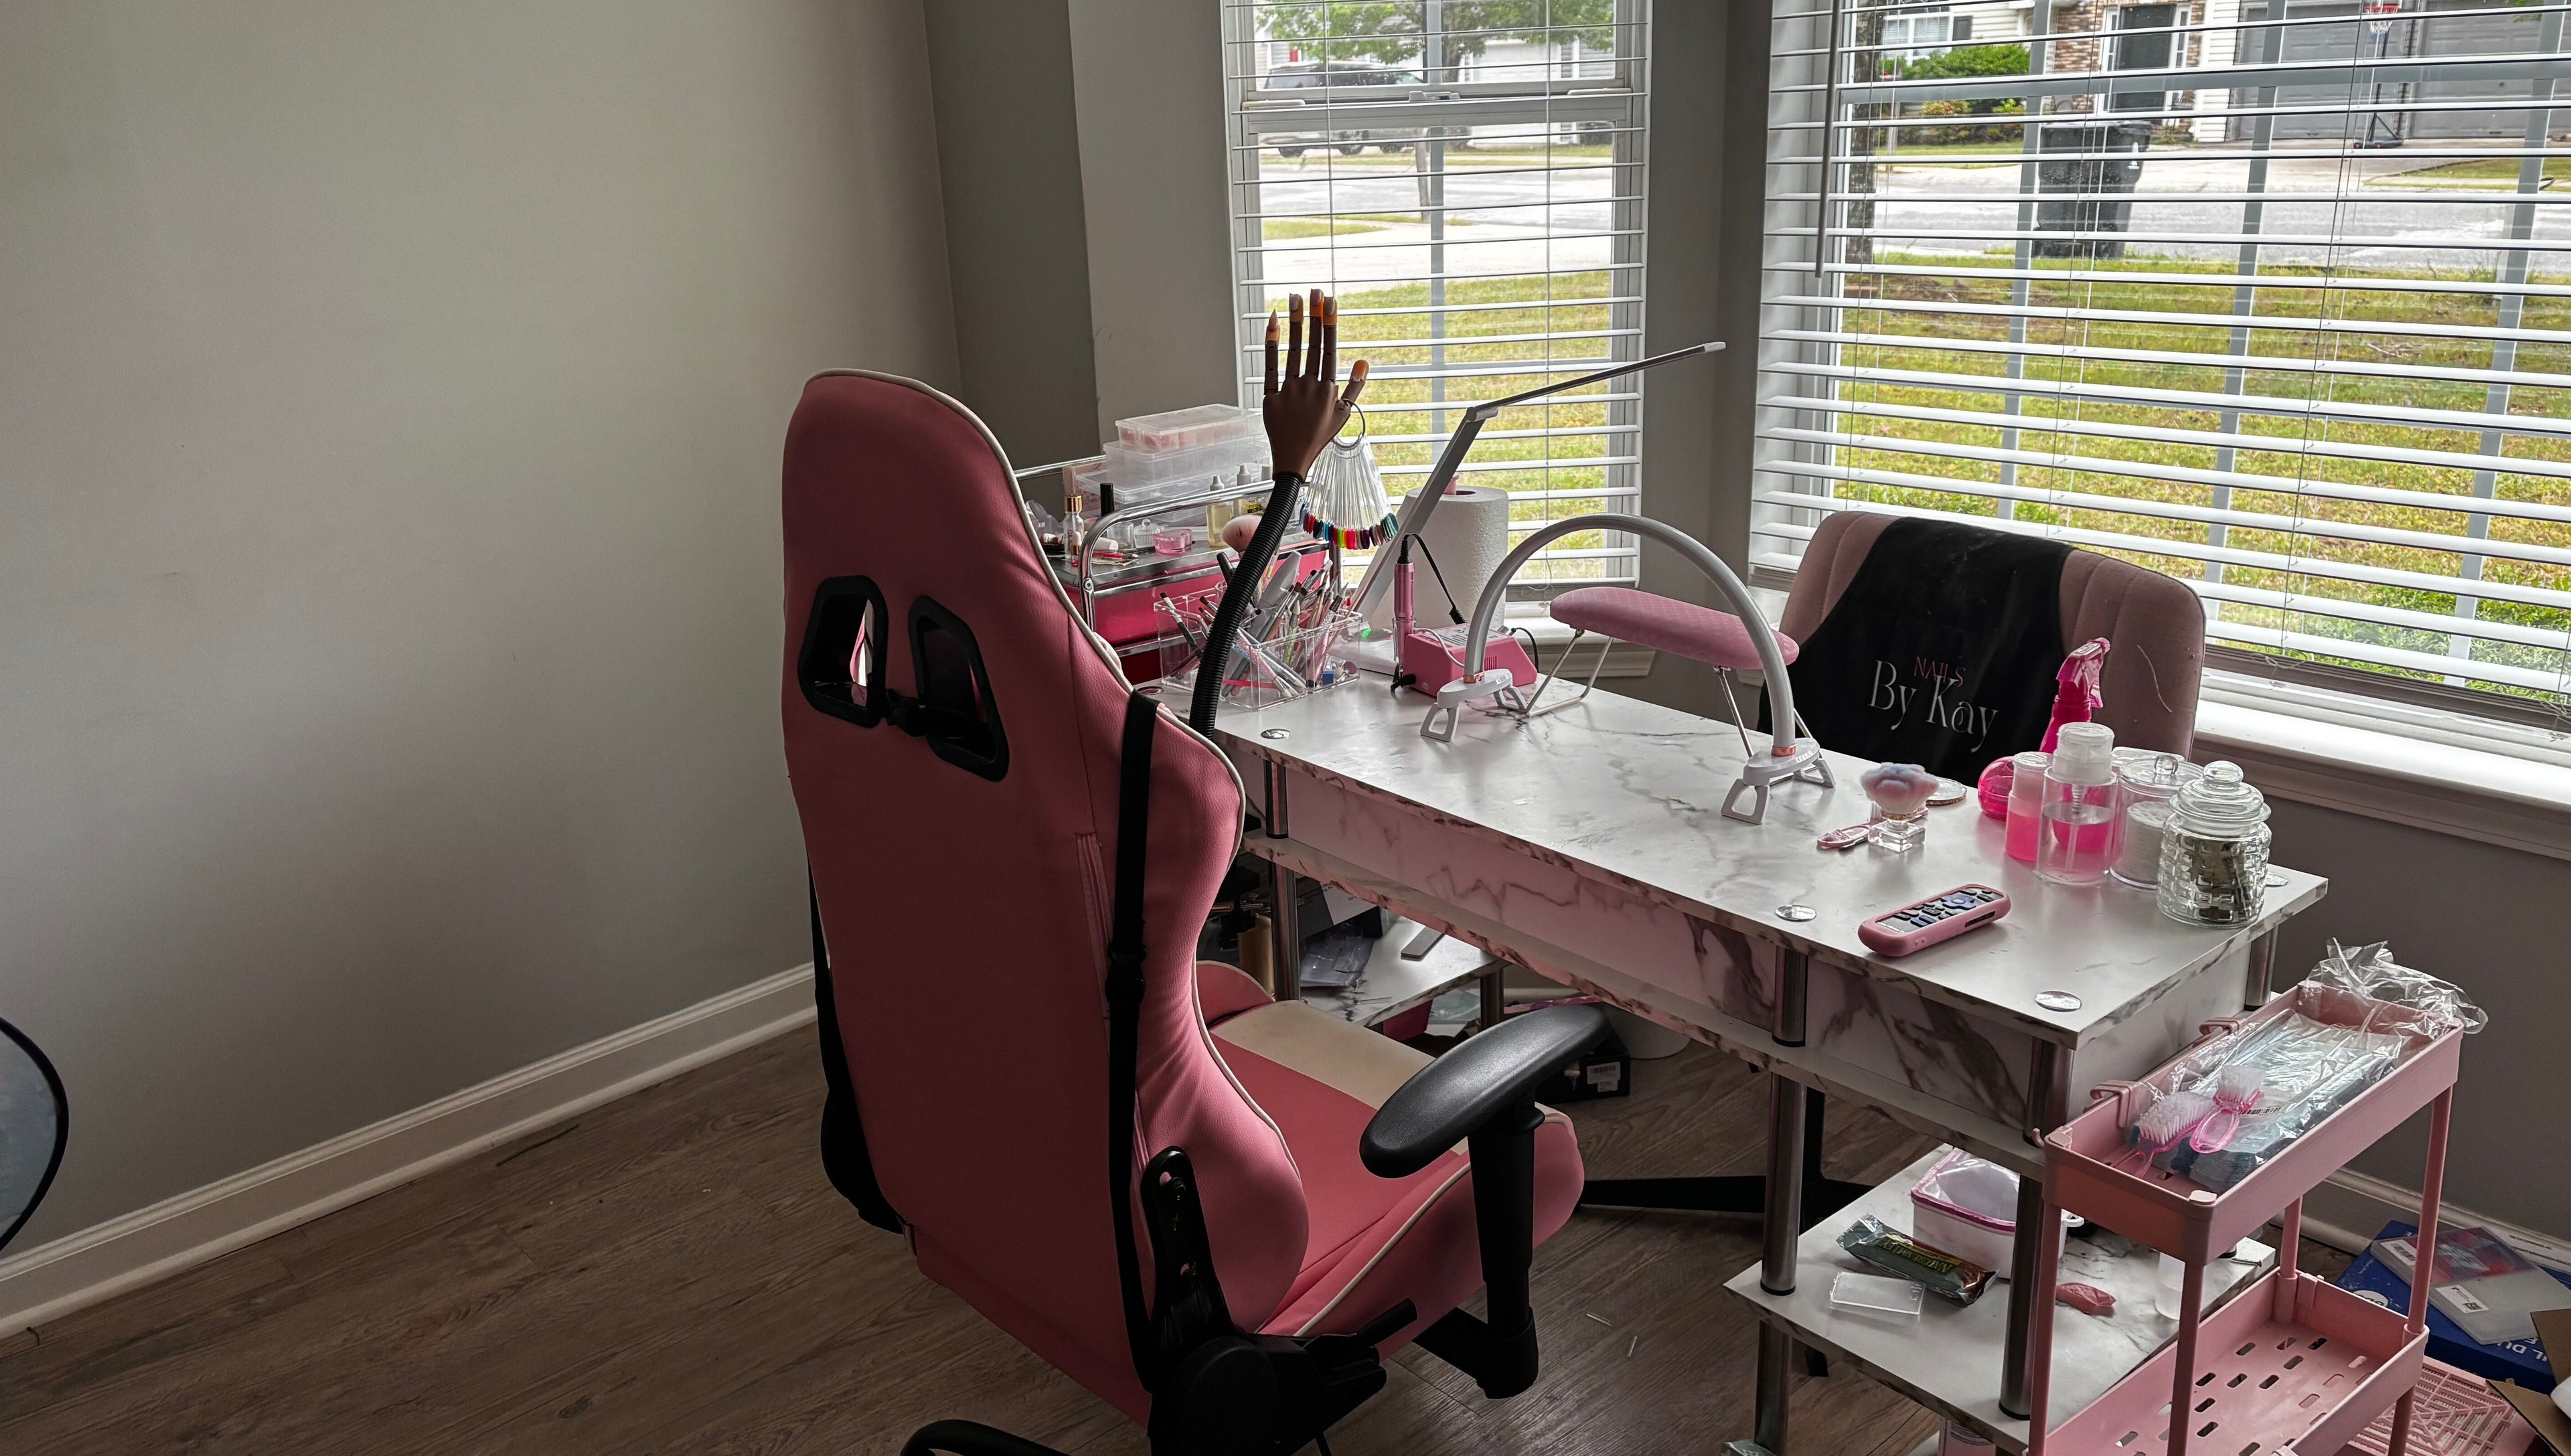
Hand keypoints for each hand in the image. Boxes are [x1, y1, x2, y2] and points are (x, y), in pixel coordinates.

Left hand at [1263, 289, 1369, 479]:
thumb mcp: (1344, 413)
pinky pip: (1270, 365)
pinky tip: (1274, 322)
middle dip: (1313, 316)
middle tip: (1314, 291)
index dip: (1329, 324)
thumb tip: (1363, 361)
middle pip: (1312, 345)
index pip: (1330, 349)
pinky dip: (1271, 343)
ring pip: (1292, 351)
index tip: (1330, 302)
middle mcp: (1310, 387)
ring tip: (1295, 299)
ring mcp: (1289, 390)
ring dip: (1294, 323)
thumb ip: (1355, 386)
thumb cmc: (1319, 435)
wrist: (1293, 458)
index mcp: (1328, 390)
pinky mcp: (1270, 396)